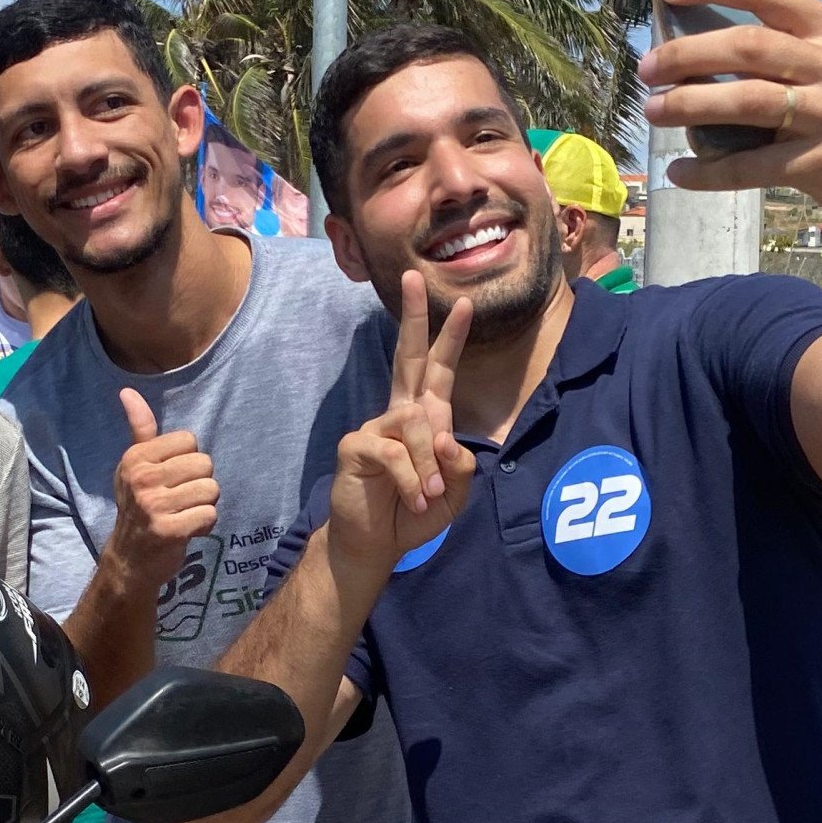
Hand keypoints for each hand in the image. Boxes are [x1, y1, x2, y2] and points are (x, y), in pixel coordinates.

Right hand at [102, 390, 217, 583]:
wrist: (129, 560)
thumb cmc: (138, 506)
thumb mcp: (135, 466)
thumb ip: (140, 428)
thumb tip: (128, 391)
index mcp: (135, 458)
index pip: (189, 441)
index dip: (188, 462)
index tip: (170, 480)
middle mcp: (141, 478)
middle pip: (204, 464)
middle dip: (199, 484)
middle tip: (179, 500)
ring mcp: (153, 505)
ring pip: (210, 490)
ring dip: (203, 505)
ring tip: (183, 515)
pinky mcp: (168, 531)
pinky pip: (210, 515)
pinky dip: (204, 525)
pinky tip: (186, 530)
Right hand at [326, 272, 474, 571]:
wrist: (373, 545)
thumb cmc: (412, 516)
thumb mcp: (453, 495)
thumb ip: (459, 466)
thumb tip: (444, 436)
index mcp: (422, 418)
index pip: (439, 370)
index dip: (451, 338)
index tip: (464, 303)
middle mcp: (397, 414)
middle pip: (409, 357)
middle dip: (414, 318)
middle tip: (415, 277)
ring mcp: (374, 427)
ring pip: (416, 424)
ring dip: (428, 465)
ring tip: (427, 497)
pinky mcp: (357, 447)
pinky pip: (395, 453)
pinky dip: (410, 479)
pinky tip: (412, 499)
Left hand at [638, 0, 821, 232]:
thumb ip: (795, 56)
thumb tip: (711, 53)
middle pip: (748, 46)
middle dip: (687, 53)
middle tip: (647, 68)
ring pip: (746, 100)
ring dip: (689, 104)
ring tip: (653, 111)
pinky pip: (751, 167)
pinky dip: (709, 173)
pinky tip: (680, 174)